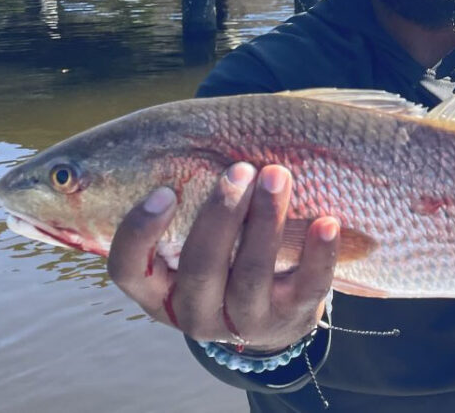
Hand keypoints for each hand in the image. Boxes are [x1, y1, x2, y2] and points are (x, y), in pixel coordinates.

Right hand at [107, 163, 338, 351]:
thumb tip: (192, 131)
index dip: (140, 233)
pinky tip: (326, 222)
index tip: (164, 190)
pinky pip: (307, 287)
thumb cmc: (223, 257)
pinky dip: (318, 253)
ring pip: (252, 275)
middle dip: (221, 216)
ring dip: (266, 222)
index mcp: (158, 291)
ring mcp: (244, 322)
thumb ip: (185, 202)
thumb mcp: (193, 242)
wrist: (273, 315)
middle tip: (240, 169)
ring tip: (278, 175)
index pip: (128, 269)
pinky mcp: (291, 319)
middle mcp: (194, 313)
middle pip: (200, 268)